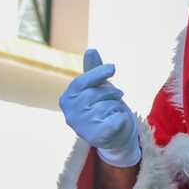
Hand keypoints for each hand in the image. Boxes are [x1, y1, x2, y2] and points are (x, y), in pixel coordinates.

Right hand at [59, 49, 140, 166]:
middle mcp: (70, 115)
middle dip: (111, 93)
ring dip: (117, 106)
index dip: (97, 73)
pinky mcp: (98, 137)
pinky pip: (117, 118)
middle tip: (115, 99)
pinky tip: (117, 123)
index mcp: (67, 100)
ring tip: (113, 114)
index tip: (113, 68)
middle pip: (97, 93)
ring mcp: (83, 128)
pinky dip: (122, 118)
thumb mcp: (98, 88)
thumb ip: (94, 72)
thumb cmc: (103, 107)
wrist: (113, 137)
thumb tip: (91, 50)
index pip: (81, 82)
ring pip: (109, 105)